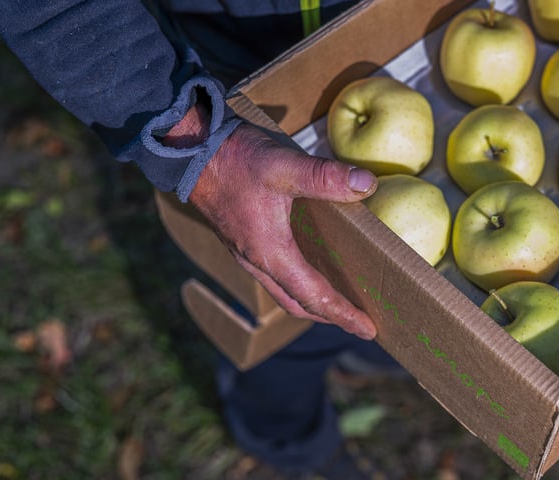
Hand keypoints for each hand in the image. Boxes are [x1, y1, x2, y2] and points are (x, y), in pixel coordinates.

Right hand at [166, 104, 377, 339]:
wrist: (189, 151)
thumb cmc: (236, 160)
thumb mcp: (285, 166)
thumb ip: (326, 176)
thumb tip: (367, 185)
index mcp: (271, 254)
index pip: (314, 297)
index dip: (343, 314)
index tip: (368, 330)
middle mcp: (256, 262)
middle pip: (297, 304)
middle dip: (329, 316)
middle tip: (359, 323)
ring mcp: (246, 253)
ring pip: (283, 291)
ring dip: (311, 302)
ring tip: (338, 301)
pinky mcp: (242, 240)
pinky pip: (273, 275)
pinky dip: (296, 283)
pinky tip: (310, 266)